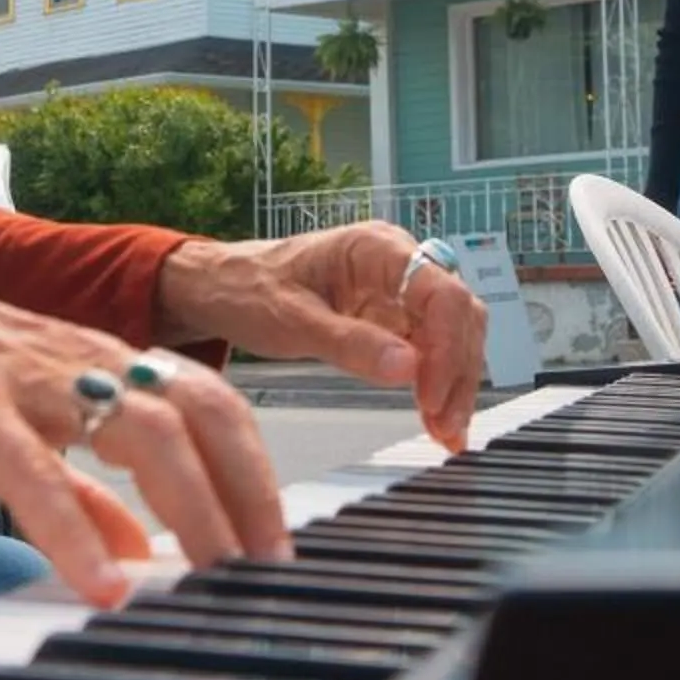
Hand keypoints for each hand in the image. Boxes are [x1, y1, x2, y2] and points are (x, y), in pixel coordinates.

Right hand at [0, 224, 289, 607]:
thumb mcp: (17, 424)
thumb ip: (79, 489)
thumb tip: (135, 554)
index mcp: (97, 361)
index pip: (210, 403)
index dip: (254, 470)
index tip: (276, 544)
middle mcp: (79, 357)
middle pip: (201, 409)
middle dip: (246, 490)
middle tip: (266, 570)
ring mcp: (26, 373)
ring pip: (142, 429)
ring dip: (190, 509)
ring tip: (211, 579)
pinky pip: (32, 468)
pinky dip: (74, 529)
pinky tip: (101, 584)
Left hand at [155, 225, 488, 452]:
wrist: (220, 287)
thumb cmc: (247, 289)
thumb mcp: (291, 321)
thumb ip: (350, 344)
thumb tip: (408, 369)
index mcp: (377, 248)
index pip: (442, 293)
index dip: (449, 347)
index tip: (433, 396)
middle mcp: (398, 264)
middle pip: (458, 316)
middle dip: (459, 372)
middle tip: (445, 426)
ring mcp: (397, 292)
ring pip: (452, 335)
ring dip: (455, 383)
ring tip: (445, 432)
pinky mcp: (391, 318)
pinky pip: (429, 349)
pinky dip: (437, 384)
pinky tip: (436, 418)